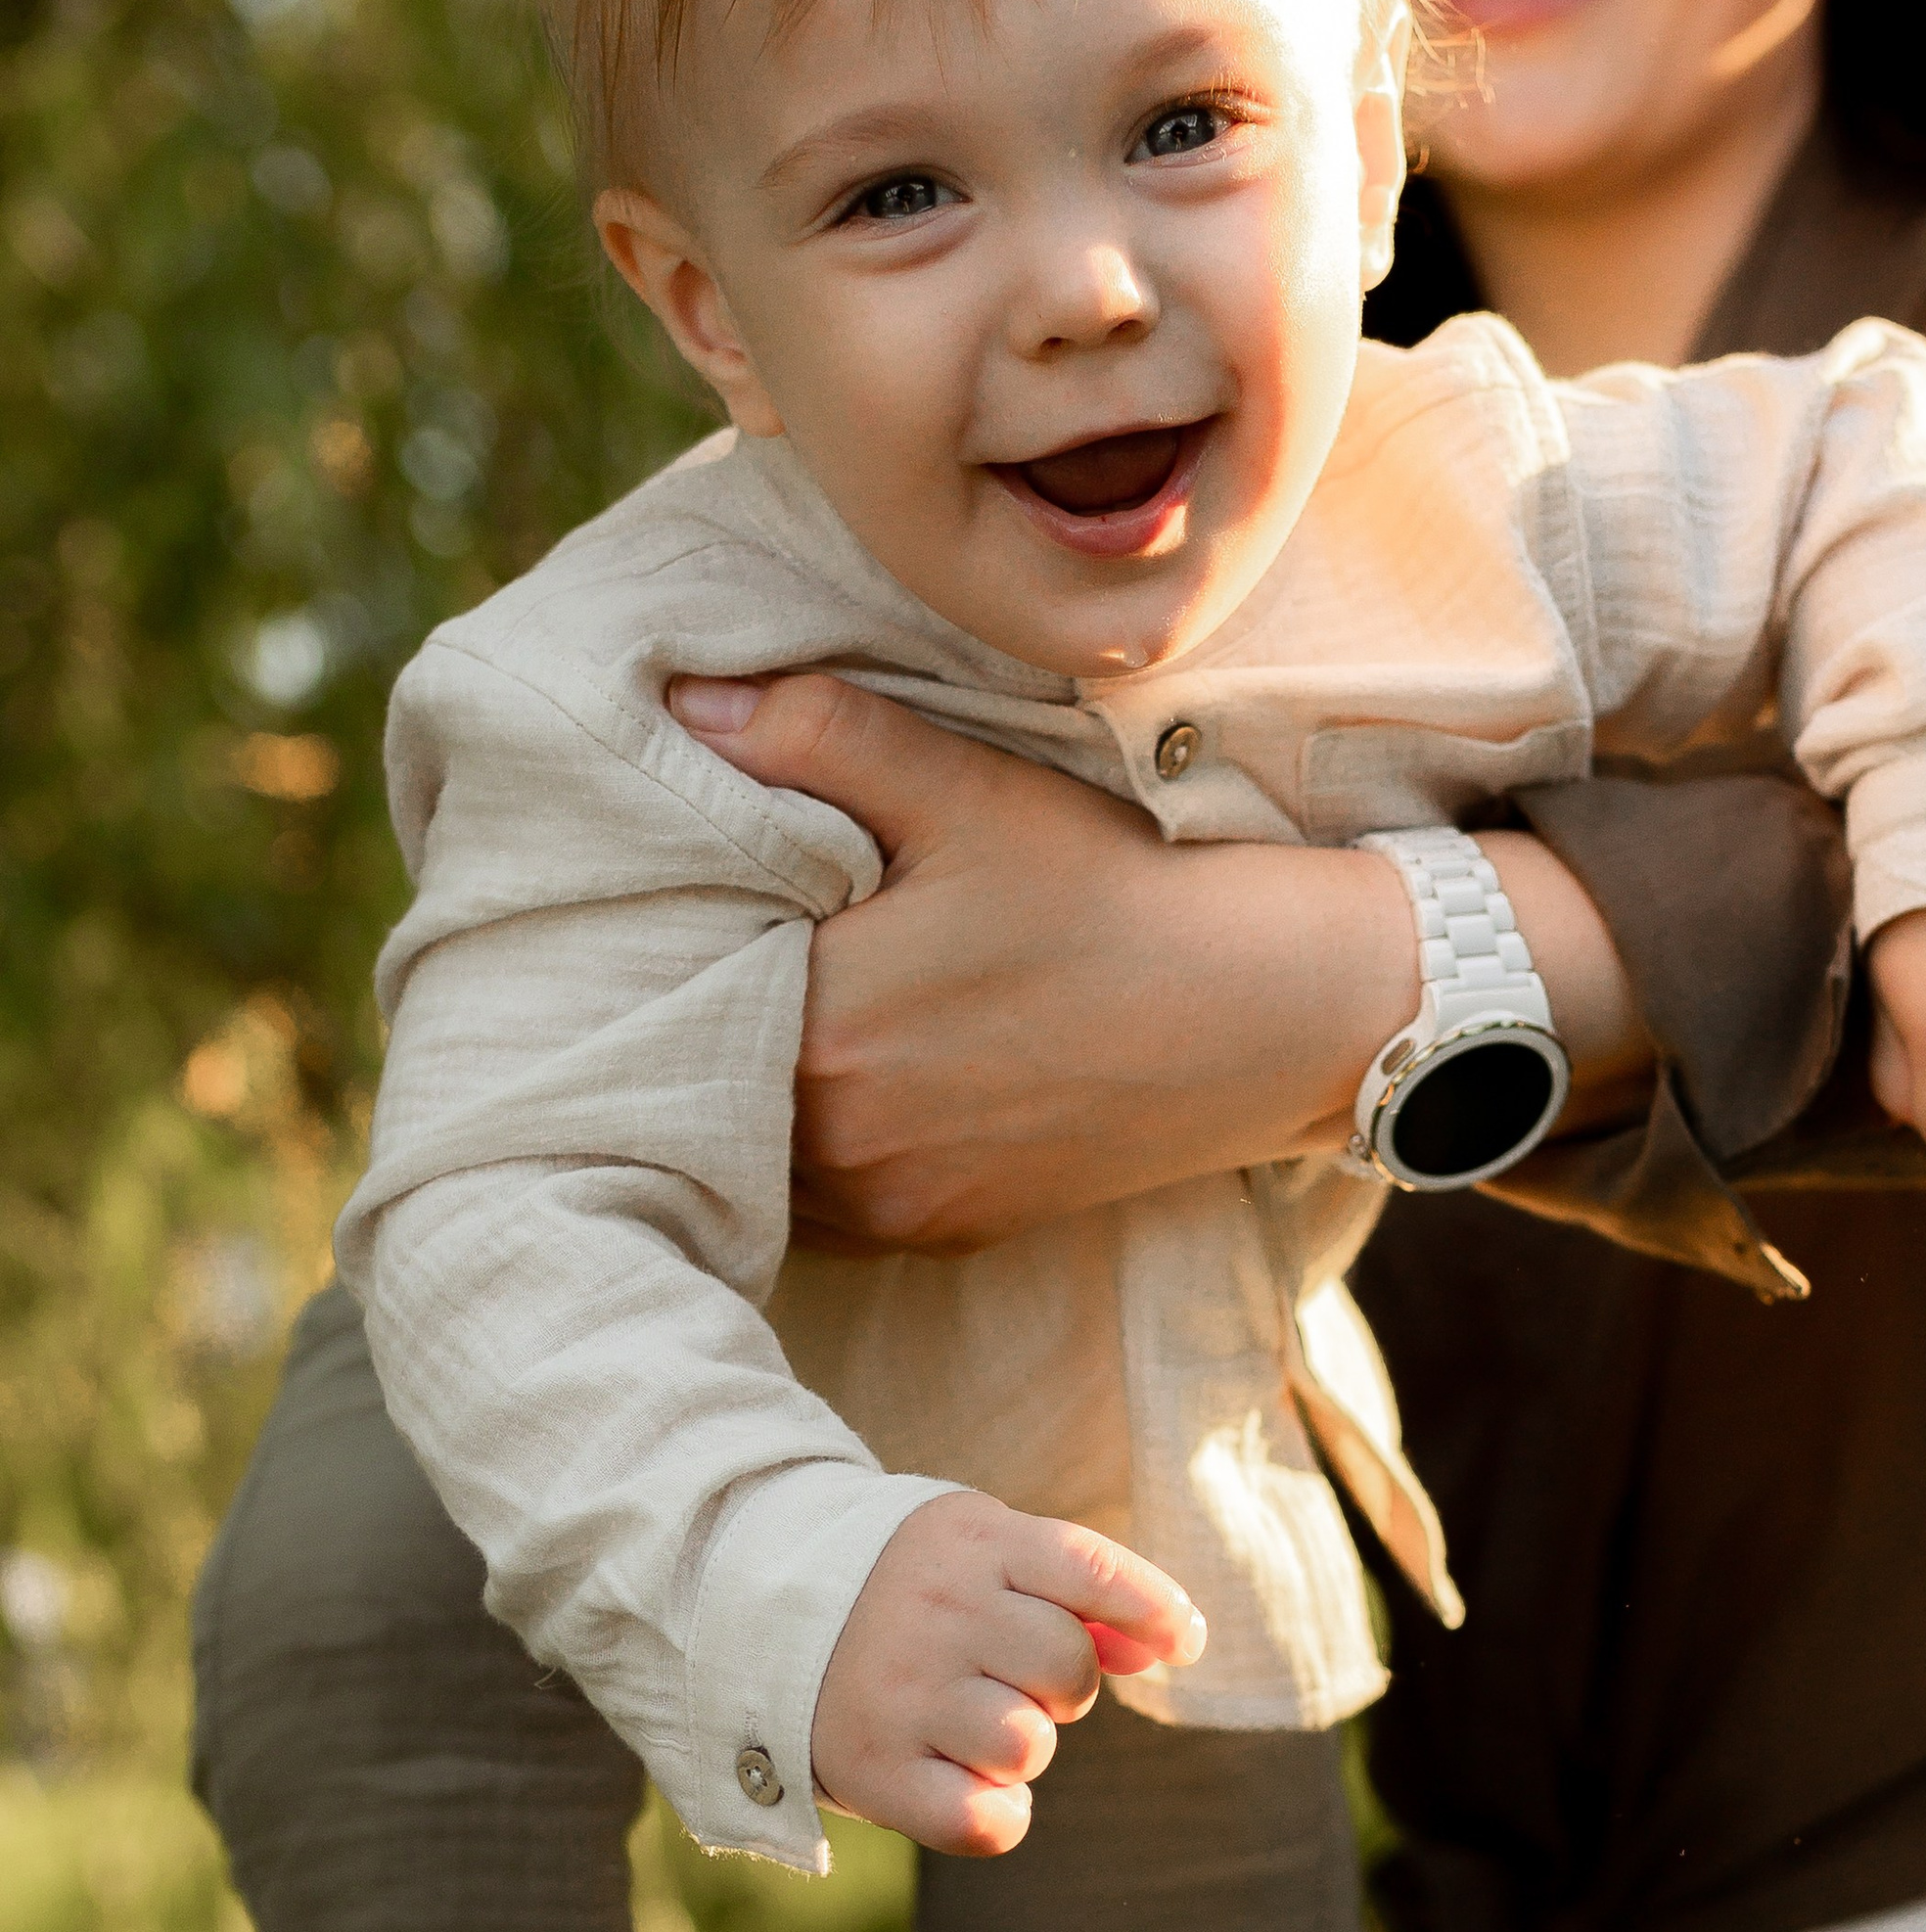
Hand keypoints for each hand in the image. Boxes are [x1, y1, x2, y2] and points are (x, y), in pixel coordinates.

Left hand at [670, 671, 1645, 1252]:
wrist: (1260, 1013)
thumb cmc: (1111, 893)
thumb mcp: (967, 792)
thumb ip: (821, 737)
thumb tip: (685, 702)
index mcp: (822, 1030)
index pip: (683, 987)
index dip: (667, 937)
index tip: (660, 897)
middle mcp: (838, 1142)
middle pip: (713, 1076)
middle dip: (704, 1016)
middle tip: (702, 946)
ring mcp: (890, 1200)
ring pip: (762, 1147)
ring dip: (756, 1092)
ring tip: (768, 1011)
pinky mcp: (941, 1229)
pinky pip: (829, 1198)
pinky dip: (820, 1143)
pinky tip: (845, 1076)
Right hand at [808, 1488, 1204, 1855]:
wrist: (755, 1611)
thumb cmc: (907, 1587)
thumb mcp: (983, 1554)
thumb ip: (1075, 1589)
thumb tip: (1169, 1645)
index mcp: (973, 1544)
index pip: (1091, 1569)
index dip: (1155, 1609)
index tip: (1185, 1643)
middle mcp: (935, 1610)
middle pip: (1068, 1667)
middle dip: (1066, 1686)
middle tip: (1015, 1678)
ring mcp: (900, 1691)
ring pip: (1029, 1744)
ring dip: (1024, 1745)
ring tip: (975, 1723)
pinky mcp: (872, 1768)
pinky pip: (985, 1821)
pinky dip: (998, 1815)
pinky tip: (971, 1786)